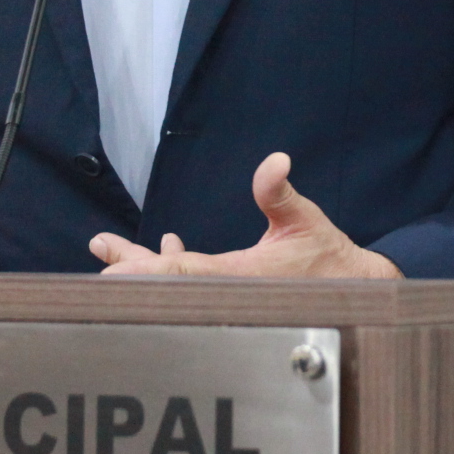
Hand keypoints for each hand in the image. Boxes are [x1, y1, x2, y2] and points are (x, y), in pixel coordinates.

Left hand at [88, 153, 403, 279]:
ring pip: (176, 280)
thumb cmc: (328, 257)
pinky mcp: (233, 286)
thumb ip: (281, 192)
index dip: (146, 269)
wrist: (351, 289)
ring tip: (110, 252)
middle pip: (167, 281)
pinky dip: (172, 264)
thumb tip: (275, 162)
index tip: (114, 265)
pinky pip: (194, 277)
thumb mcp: (306, 220)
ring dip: (144, 265)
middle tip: (102, 254)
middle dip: (132, 268)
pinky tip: (164, 247)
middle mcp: (225, 289)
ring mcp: (226, 291)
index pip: (181, 273)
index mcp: (237, 276)